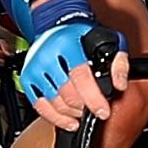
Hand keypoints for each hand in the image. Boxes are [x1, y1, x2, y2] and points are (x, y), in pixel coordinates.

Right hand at [19, 13, 122, 130]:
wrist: (57, 26)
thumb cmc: (83, 36)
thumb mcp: (108, 40)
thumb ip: (119, 62)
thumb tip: (120, 85)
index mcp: (67, 43)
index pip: (80, 76)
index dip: (93, 98)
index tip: (103, 112)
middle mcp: (46, 55)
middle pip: (66, 93)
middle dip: (84, 107)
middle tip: (95, 109)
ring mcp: (34, 67)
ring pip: (54, 102)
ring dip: (72, 113)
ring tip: (84, 112)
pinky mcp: (27, 78)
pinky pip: (40, 106)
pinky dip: (56, 118)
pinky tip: (69, 121)